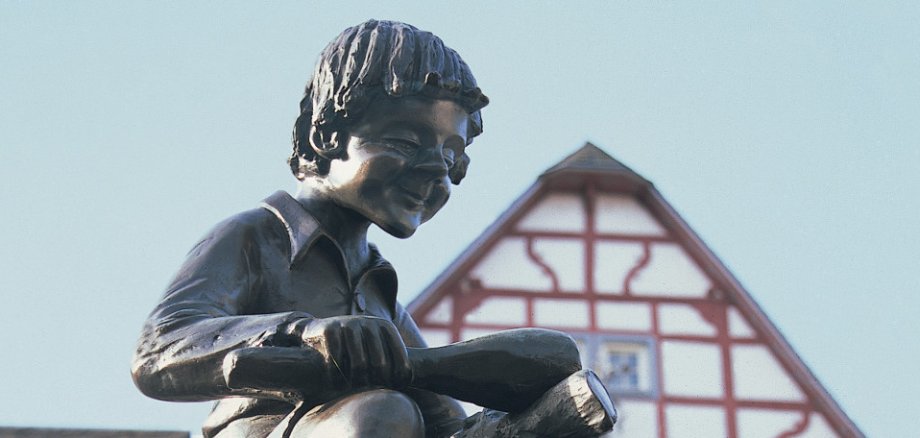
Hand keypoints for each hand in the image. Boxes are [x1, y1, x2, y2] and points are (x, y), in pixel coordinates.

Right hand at [285, 315, 411, 389]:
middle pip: (379, 363)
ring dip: (356, 382)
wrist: (323, 329)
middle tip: (370, 392)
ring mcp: (349, 324)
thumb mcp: (375, 344)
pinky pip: (337, 359)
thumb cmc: (356, 343)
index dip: (397, 377)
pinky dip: (337, 375)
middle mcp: (369, 323)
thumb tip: (409, 379)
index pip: (399, 357)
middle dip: (376, 382)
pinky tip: (336, 383)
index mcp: (385, 327)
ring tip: (354, 390)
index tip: (391, 388)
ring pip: (358, 363)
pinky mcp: (330, 329)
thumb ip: (390, 357)